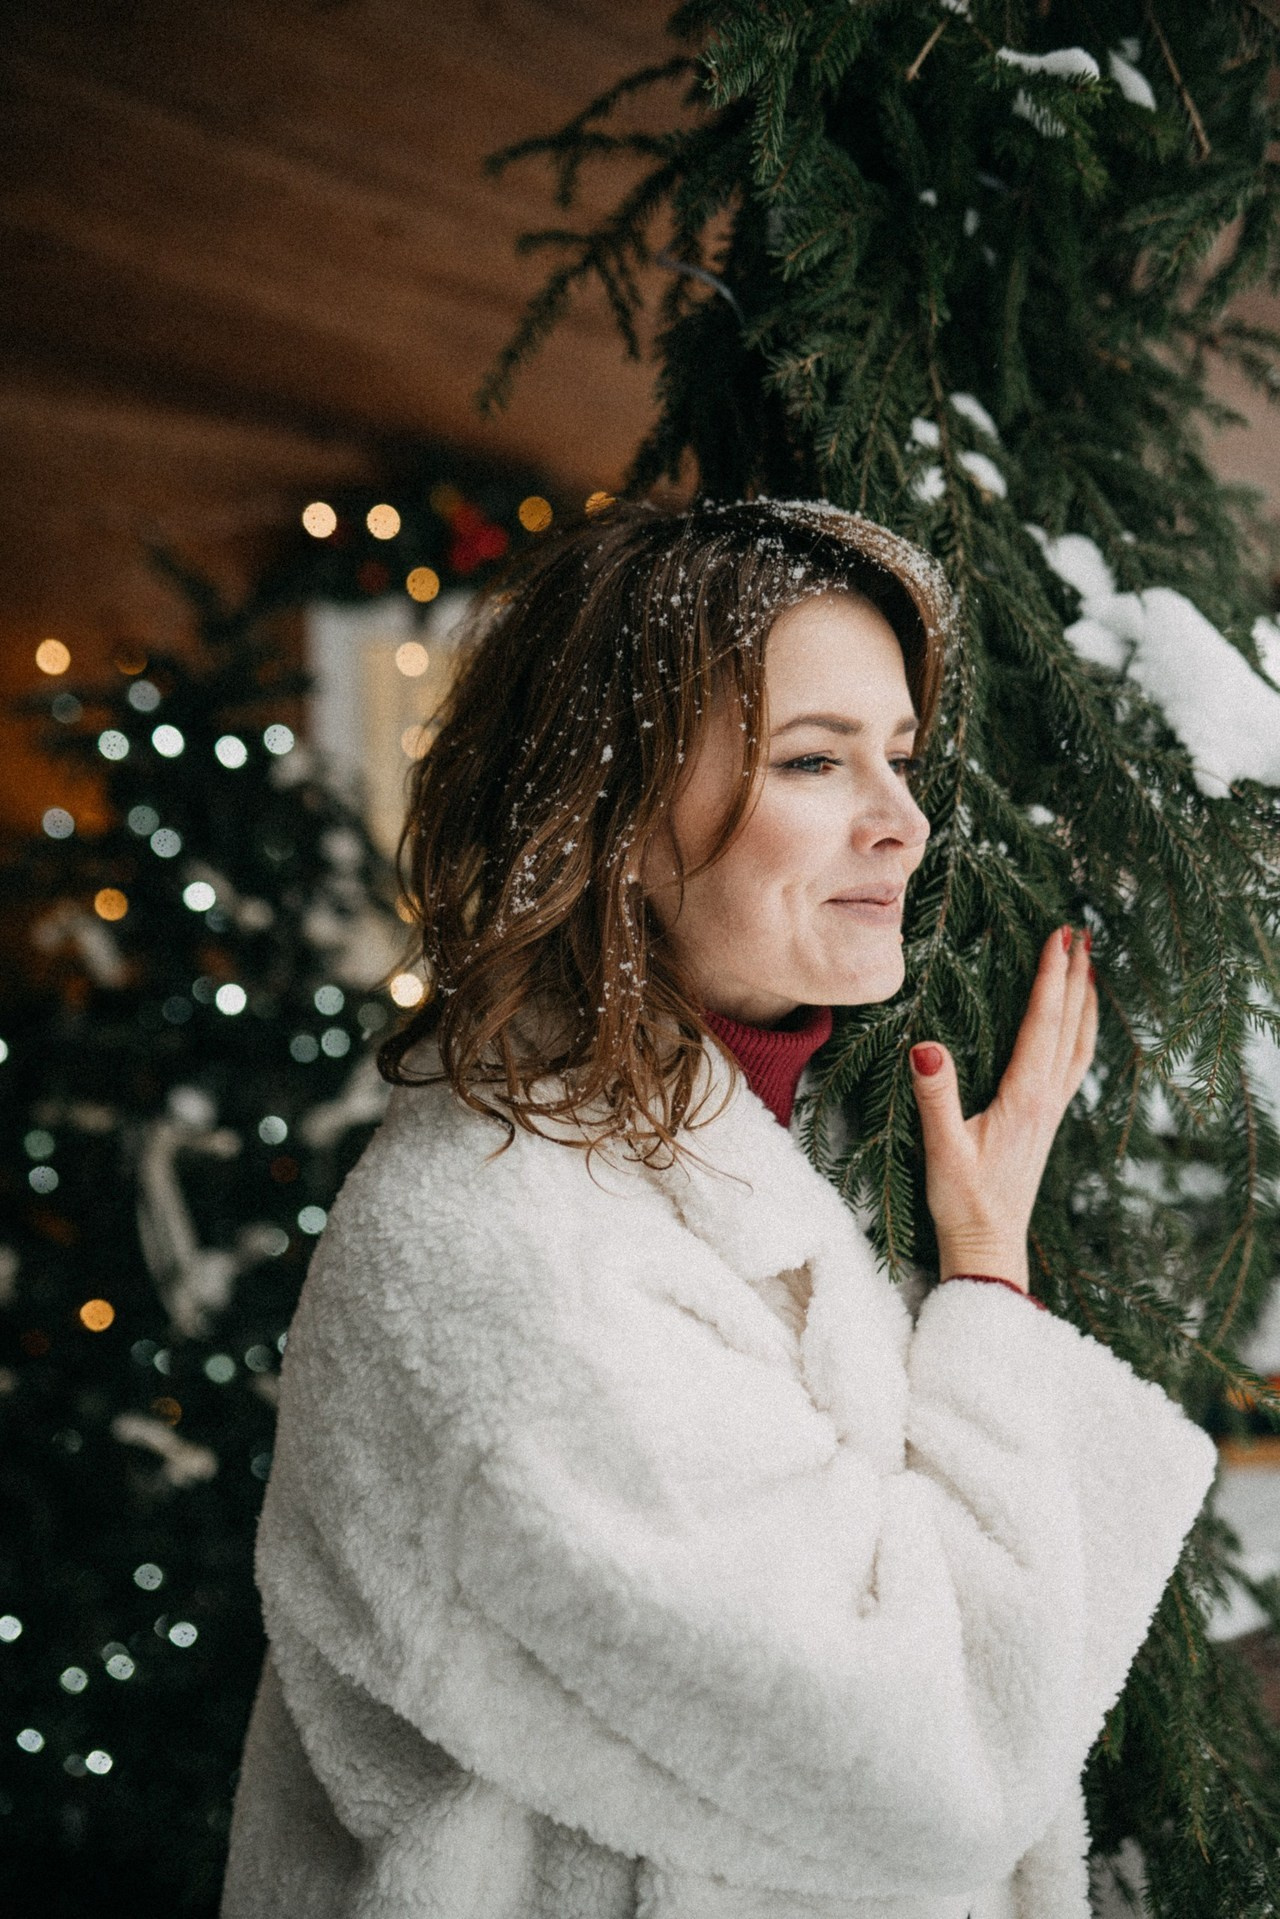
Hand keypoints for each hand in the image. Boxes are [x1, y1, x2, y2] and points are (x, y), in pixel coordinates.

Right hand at [908, 927, 1098, 1291]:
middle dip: (1075, 976)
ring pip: (1079, 1043)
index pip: (1041, 1023)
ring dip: (1085, 1002)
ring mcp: (1051, 1111)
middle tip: (1080, 933)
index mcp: (1025, 1097)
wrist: (990, 1248)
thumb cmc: (964, 1202)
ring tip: (1089, 967)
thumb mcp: (943, 1149)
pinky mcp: (1046, 1122)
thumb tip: (925, 1046)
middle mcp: (1047, 1099)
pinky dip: (1081, 1034)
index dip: (1050, 978)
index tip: (1058, 938)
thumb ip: (936, 1096)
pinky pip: (1074, 1064)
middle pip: (1069, 1025)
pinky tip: (1077, 1027)